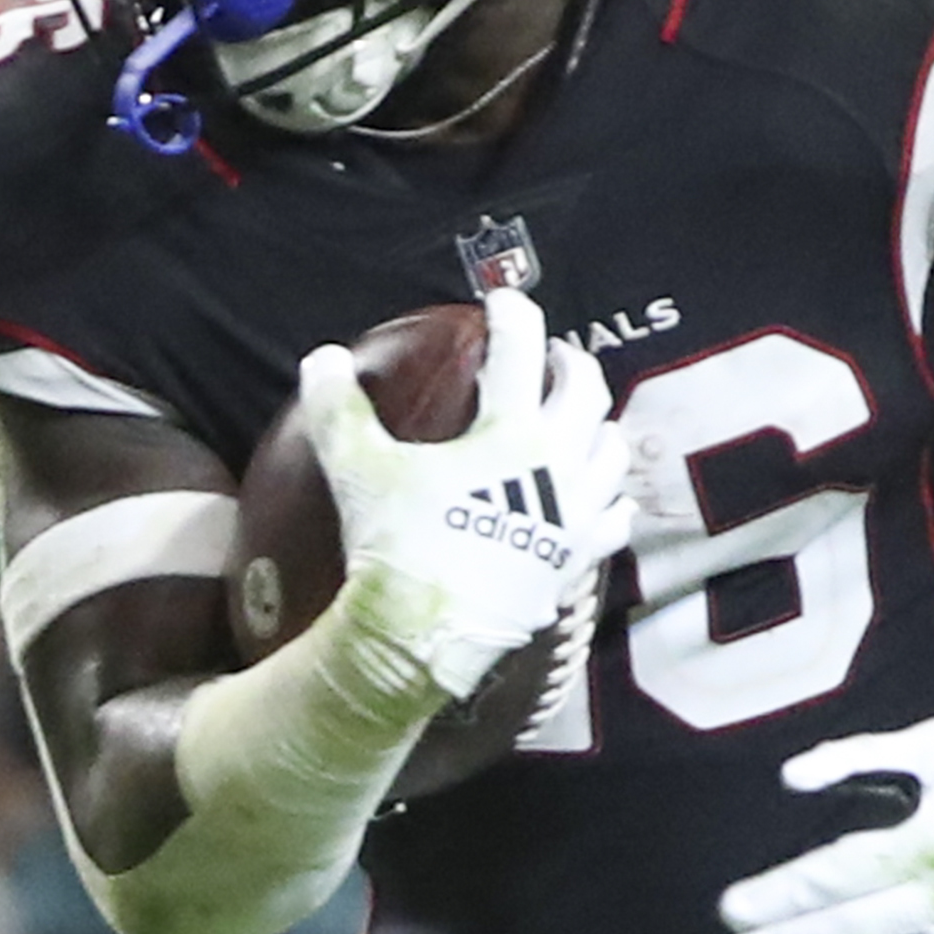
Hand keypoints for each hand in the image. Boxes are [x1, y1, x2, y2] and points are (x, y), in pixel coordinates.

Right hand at [313, 318, 634, 696]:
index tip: (504, 301)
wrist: (424, 633)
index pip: (520, 351)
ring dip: (597, 426)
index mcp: (510, 431)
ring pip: (610, 452)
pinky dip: (610, 500)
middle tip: (552, 357)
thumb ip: (339, 410)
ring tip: (579, 420)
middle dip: (571, 364)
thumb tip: (320, 359)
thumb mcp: (358, 471)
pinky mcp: (574, 558)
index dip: (514, 315)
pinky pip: (613, 521)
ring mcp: (573, 514)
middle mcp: (556, 464)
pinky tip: (602, 499)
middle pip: (586, 393)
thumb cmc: (397, 546)